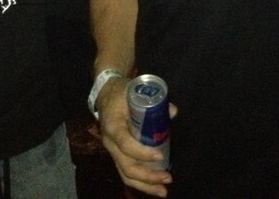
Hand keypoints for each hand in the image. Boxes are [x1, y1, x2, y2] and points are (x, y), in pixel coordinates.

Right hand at [97, 77, 173, 197]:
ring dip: (145, 185)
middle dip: (148, 176)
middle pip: (126, 166)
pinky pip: (126, 172)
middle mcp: (110, 143)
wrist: (105, 94)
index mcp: (113, 126)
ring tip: (163, 191)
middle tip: (167, 178)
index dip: (142, 152)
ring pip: (126, 174)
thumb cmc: (121, 93)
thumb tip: (173, 111)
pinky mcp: (117, 155)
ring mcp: (112, 151)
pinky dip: (141, 182)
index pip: (126, 144)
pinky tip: (154, 187)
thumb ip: (153, 100)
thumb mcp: (134, 90)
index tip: (159, 155)